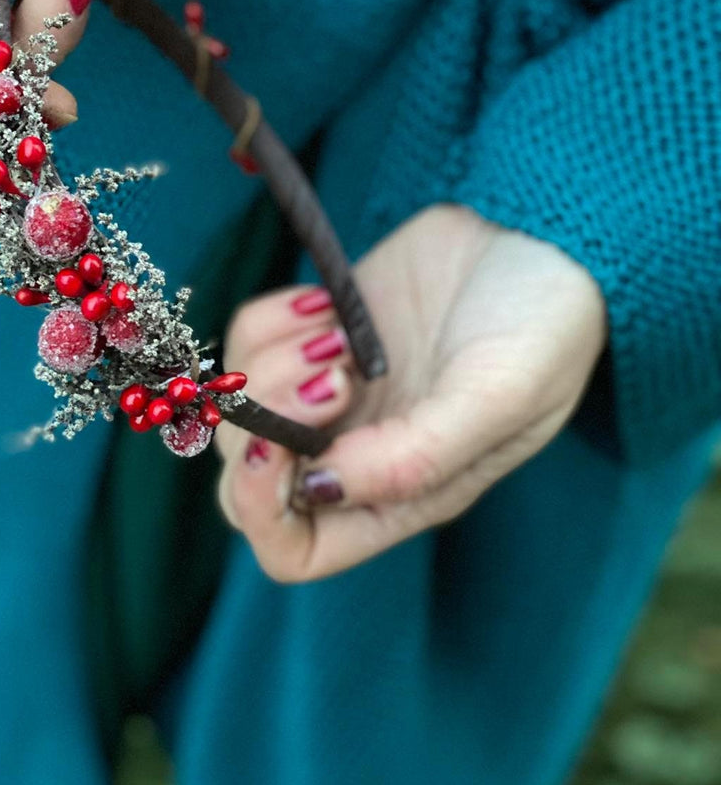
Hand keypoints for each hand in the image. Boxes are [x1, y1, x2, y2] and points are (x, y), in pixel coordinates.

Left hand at [216, 205, 606, 582]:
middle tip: (332, 371)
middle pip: (248, 481)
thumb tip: (318, 489)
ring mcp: (330, 395)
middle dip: (265, 424)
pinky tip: (322, 304)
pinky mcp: (313, 335)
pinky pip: (245, 345)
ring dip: (267, 366)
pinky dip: (266, 323)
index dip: (264, 512)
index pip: (293, 550)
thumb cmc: (543, 327)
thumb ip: (412, 459)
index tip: (281, 446)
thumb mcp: (498, 399)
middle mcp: (356, 454)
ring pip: (240, 409)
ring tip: (335, 335)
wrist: (543, 234)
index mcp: (402, 495)